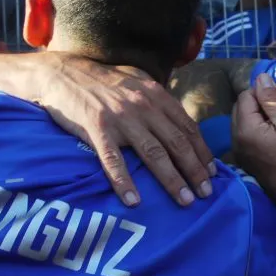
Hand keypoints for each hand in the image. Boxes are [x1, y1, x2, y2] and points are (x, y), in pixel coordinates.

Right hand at [35, 55, 217, 206]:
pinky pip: (113, 160)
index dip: (202, 151)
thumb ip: (159, 101)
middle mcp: (143, 106)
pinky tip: (134, 201)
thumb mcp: (138, 82)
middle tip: (207, 193)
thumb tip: (181, 123)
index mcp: (156, 95)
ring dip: (172, 180)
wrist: (61, 73)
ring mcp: (120, 118)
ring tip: (185, 200)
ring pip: (153, 154)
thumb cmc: (103, 82)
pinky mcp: (96, 129)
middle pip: (176, 143)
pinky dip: (124, 182)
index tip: (213, 172)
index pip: (187, 127)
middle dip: (195, 170)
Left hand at [232, 73, 275, 206]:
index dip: (263, 91)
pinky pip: (244, 132)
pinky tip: (271, 130)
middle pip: (240, 106)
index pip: (246, 96)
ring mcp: (237, 148)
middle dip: (259, 100)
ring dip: (257, 112)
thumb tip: (262, 77)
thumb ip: (272, 101)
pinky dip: (255, 125)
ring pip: (241, 118)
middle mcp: (235, 136)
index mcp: (245, 128)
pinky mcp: (243, 155)